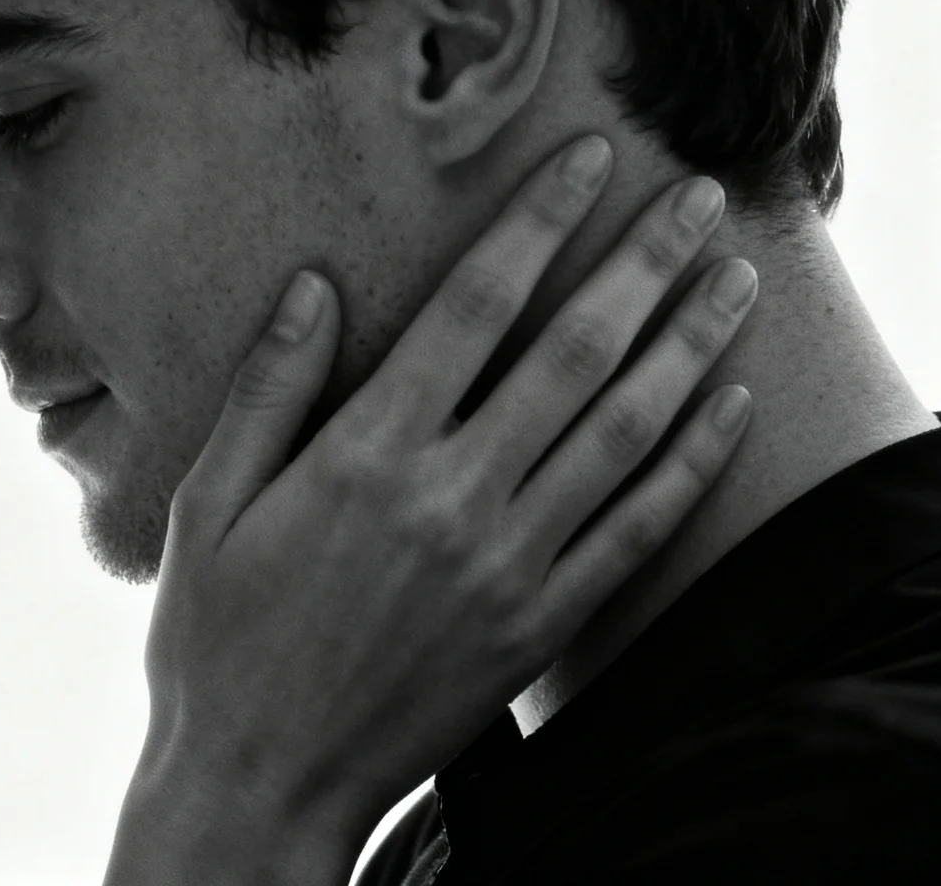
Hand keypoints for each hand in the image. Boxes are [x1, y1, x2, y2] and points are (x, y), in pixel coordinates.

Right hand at [113, 137, 756, 884]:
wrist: (264, 781)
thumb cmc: (216, 639)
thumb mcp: (208, 505)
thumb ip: (269, 390)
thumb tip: (312, 285)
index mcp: (366, 455)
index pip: (475, 309)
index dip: (537, 223)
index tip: (586, 160)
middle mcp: (452, 499)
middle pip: (574, 354)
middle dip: (642, 263)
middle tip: (696, 196)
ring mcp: (508, 566)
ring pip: (624, 432)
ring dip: (689, 346)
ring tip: (731, 279)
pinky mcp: (539, 626)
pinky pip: (637, 531)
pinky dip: (691, 463)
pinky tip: (724, 406)